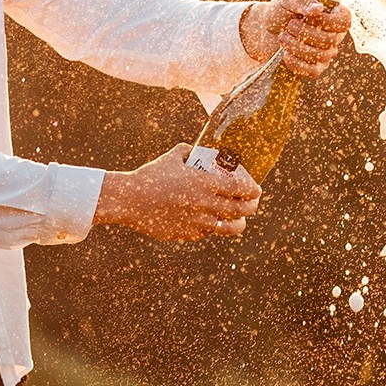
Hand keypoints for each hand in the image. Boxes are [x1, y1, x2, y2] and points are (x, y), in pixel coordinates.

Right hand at [94, 144, 262, 243]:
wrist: (129, 200)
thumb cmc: (150, 175)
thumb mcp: (172, 158)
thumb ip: (189, 152)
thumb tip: (197, 151)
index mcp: (204, 183)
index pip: (242, 189)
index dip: (254, 190)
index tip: (256, 189)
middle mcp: (205, 204)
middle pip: (242, 210)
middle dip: (251, 206)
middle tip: (251, 202)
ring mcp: (197, 222)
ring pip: (230, 228)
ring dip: (237, 223)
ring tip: (237, 219)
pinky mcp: (187, 234)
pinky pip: (208, 233)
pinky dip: (212, 227)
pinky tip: (207, 220)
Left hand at [239, 0, 350, 74]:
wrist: (264, 29)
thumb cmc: (280, 11)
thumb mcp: (288, 0)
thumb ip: (303, 1)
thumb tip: (318, 9)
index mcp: (332, 15)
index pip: (345, 21)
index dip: (329, 21)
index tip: (309, 16)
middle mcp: (333, 34)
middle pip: (332, 40)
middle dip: (306, 33)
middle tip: (289, 25)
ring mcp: (324, 53)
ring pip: (321, 56)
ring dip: (297, 46)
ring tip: (282, 37)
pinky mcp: (313, 67)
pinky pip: (313, 71)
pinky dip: (297, 63)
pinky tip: (285, 54)